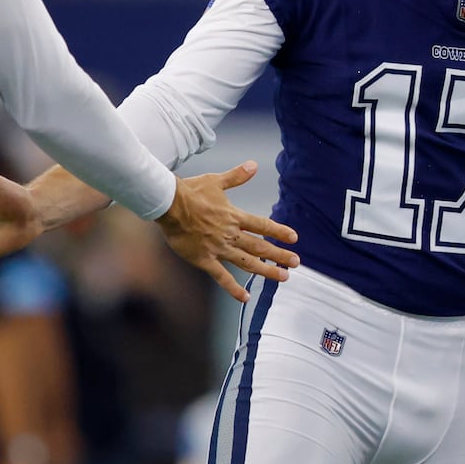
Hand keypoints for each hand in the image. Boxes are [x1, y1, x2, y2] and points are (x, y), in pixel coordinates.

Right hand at [155, 161, 298, 302]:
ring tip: (283, 277)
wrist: (169, 203)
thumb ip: (236, 176)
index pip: (262, 225)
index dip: (279, 231)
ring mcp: (218, 248)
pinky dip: (234, 288)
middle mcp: (230, 234)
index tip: (294, 238)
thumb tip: (253, 165)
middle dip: (279, 255)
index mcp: (234, 216)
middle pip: (260, 247)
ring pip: (247, 263)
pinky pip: (221, 277)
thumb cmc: (190, 191)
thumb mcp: (216, 181)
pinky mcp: (204, 259)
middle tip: (296, 263)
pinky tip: (245, 298)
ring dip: (266, 270)